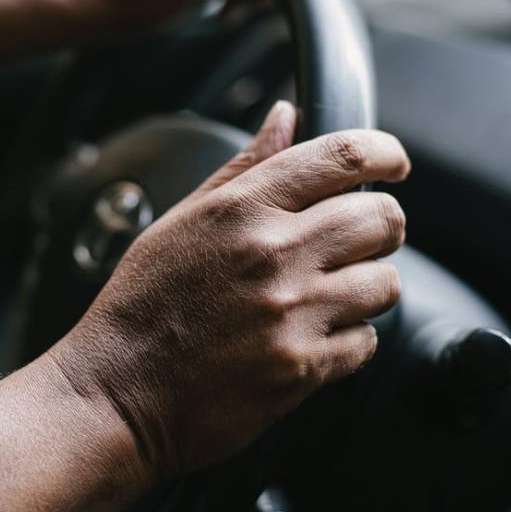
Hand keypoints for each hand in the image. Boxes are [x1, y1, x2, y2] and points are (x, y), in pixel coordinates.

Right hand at [50, 103, 409, 480]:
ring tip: (335, 294)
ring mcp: (292, 312)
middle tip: (364, 239)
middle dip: (383, 225)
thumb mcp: (181, 221)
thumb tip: (287, 117)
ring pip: (386, 282)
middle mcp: (274, 252)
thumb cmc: (142, 307)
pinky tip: (314, 337)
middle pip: (381, 217)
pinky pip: (366, 342)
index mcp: (242, 207)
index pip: (344, 156)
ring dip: (370, 286)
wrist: (116, 394)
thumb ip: (245, 168)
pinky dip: (351, 340)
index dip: (386, 153)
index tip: (394, 163)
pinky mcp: (302, 367)